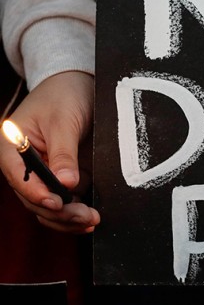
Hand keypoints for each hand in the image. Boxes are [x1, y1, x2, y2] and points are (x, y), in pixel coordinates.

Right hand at [0, 71, 99, 233]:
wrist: (77, 84)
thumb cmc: (64, 95)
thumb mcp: (64, 121)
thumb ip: (64, 153)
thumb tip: (67, 184)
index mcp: (10, 146)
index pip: (18, 176)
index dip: (35, 193)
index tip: (56, 202)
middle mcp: (22, 164)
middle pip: (33, 197)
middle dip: (58, 210)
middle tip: (85, 216)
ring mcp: (42, 173)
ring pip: (47, 206)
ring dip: (67, 218)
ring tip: (91, 221)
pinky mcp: (60, 177)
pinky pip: (63, 201)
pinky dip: (74, 212)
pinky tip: (90, 219)